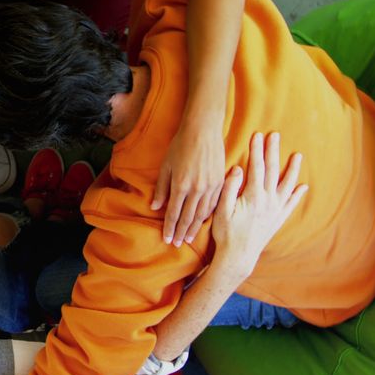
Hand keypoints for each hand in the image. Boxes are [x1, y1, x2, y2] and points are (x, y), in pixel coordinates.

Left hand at [152, 122, 224, 246]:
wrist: (203, 130)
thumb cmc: (180, 145)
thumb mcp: (166, 166)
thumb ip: (161, 188)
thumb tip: (155, 207)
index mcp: (181, 185)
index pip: (173, 213)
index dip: (169, 228)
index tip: (166, 239)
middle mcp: (197, 189)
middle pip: (187, 217)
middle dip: (181, 232)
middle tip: (177, 244)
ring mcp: (211, 187)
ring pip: (202, 214)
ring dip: (194, 228)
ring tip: (188, 238)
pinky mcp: (220, 182)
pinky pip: (214, 205)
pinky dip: (207, 216)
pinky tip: (202, 222)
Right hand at [210, 133, 306, 278]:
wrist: (237, 257)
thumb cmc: (226, 234)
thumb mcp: (221, 210)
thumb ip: (229, 188)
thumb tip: (237, 168)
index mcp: (253, 196)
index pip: (256, 167)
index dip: (257, 150)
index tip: (257, 135)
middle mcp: (268, 201)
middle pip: (273, 171)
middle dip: (273, 152)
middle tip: (275, 135)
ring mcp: (275, 210)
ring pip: (287, 185)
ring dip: (292, 170)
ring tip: (298, 156)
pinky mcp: (278, 220)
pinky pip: (291, 205)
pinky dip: (298, 195)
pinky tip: (303, 187)